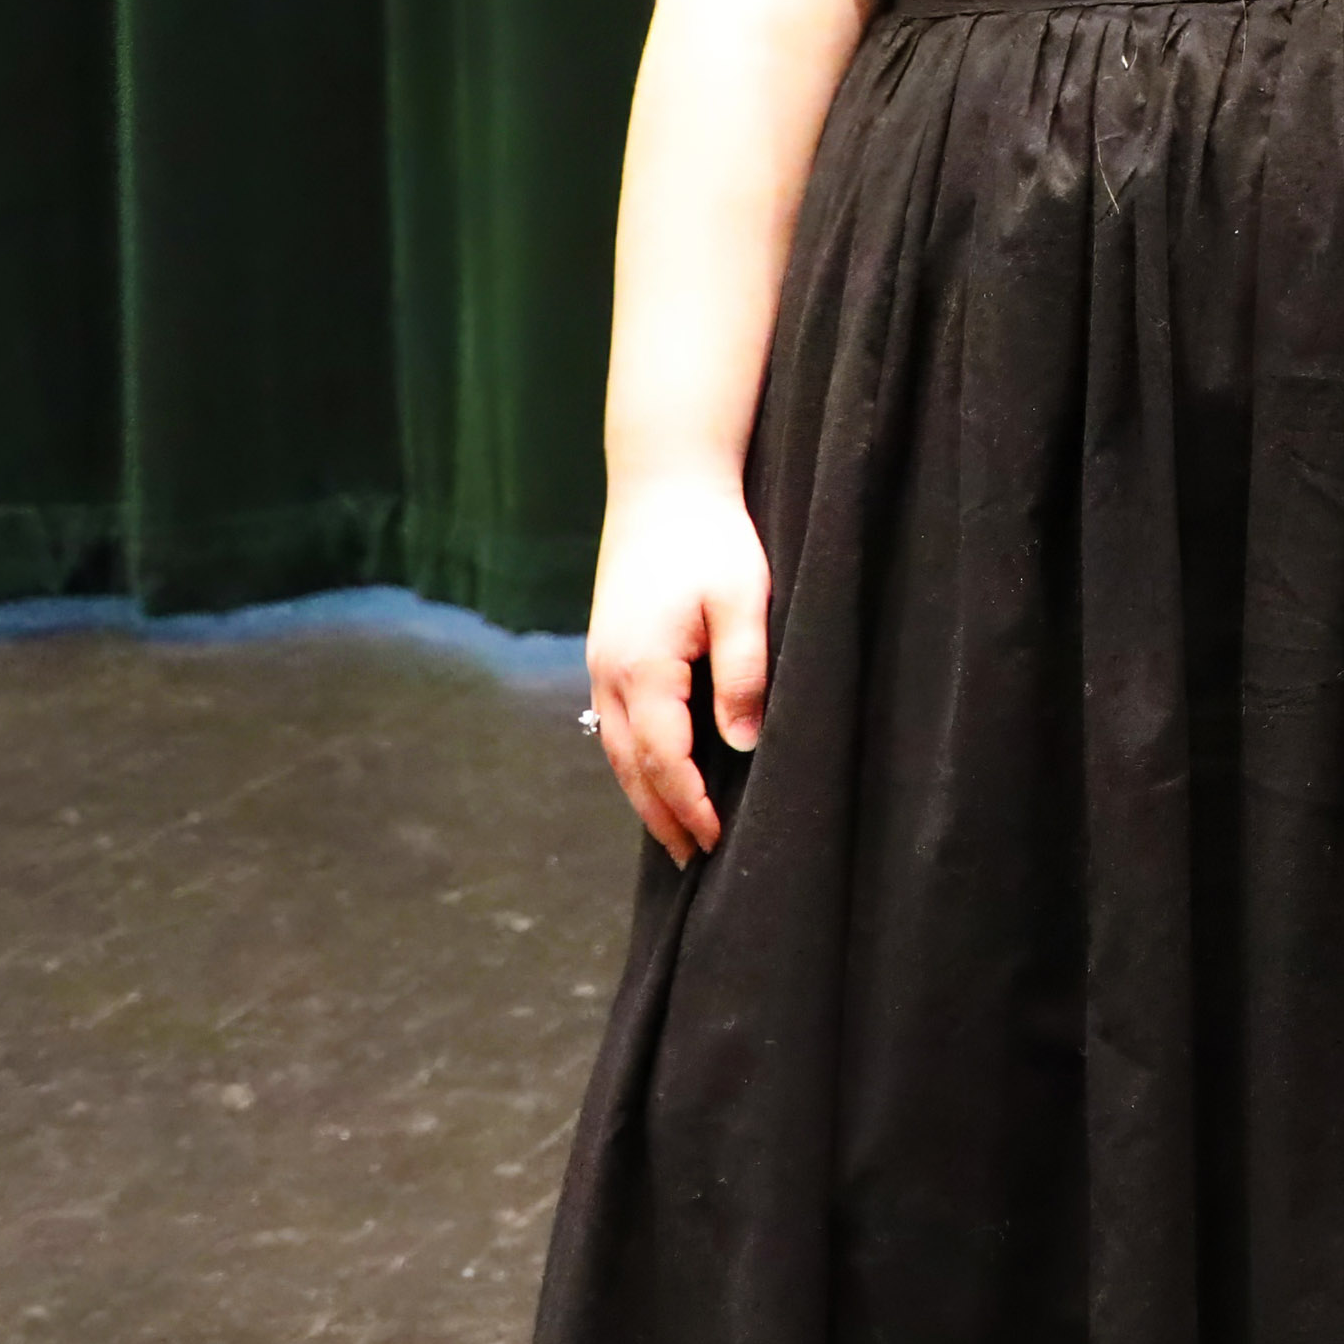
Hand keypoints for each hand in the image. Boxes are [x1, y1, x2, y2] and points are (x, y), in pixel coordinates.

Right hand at [581, 478, 772, 859]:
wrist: (664, 483)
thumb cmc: (711, 538)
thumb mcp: (742, 601)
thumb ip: (743, 673)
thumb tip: (743, 745)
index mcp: (642, 668)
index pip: (665, 758)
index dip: (690, 805)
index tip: (718, 841)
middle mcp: (609, 674)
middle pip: (631, 765)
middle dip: (662, 816)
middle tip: (696, 860)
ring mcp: (601, 664)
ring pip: (617, 748)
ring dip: (645, 793)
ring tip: (676, 834)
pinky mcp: (607, 651)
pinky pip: (616, 723)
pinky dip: (636, 759)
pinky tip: (657, 773)